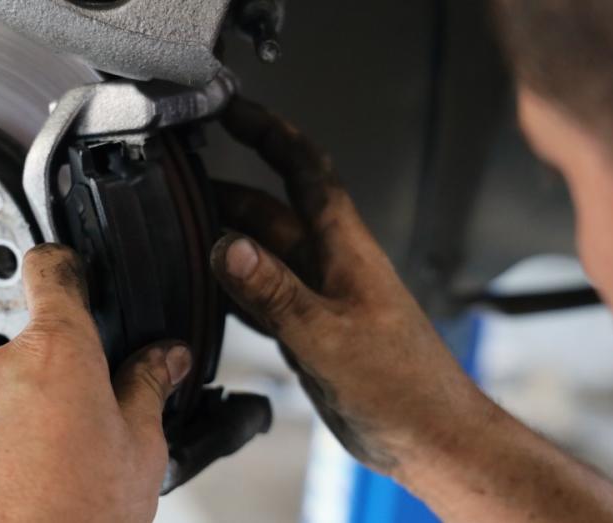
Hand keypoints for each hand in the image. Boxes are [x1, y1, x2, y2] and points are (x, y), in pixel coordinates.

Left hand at [0, 244, 191, 522]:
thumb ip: (149, 385)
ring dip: (44, 399)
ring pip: (18, 380)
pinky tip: (46, 468)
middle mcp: (5, 367)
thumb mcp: (141, 443)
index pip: (51, 269)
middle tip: (105, 403)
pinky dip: (17, 429)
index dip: (69, 264)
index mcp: (57, 349)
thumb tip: (165, 359)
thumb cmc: (81, 514)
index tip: (78, 270)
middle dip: (73, 360)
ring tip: (76, 450)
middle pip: (42, 337)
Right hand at [210, 98, 485, 474]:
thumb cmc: (404, 388)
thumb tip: (228, 246)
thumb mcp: (329, 336)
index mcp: (345, 249)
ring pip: (265, 254)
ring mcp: (320, 298)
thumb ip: (275, 291)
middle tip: (181, 187)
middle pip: (272, 211)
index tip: (231, 110)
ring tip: (182, 233)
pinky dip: (235, 288)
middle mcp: (331, 265)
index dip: (268, 133)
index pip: (304, 171)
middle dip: (228, 192)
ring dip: (227, 240)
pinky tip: (209, 294)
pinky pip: (264, 296)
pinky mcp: (312, 331)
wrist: (431, 439)